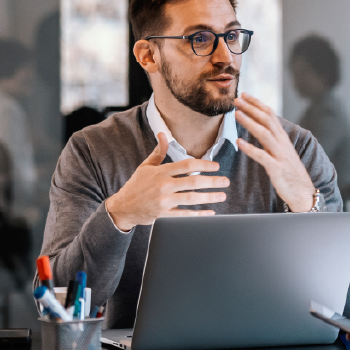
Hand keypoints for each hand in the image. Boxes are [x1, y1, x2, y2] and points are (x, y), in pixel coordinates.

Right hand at [104, 131, 230, 231]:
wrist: (123, 207)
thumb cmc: (136, 185)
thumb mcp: (145, 166)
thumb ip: (158, 152)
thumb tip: (163, 134)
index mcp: (160, 172)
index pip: (187, 165)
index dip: (204, 164)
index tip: (216, 166)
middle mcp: (163, 186)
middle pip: (193, 181)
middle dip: (213, 181)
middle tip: (225, 181)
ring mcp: (164, 201)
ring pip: (192, 199)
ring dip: (210, 197)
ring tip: (222, 195)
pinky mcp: (165, 216)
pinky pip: (186, 215)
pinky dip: (199, 215)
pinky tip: (210, 213)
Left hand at [234, 94, 317, 211]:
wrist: (303, 192)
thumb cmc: (289, 172)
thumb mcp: (281, 151)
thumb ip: (271, 138)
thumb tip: (258, 125)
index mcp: (282, 138)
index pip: (270, 115)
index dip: (257, 104)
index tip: (244, 95)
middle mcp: (282, 143)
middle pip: (267, 120)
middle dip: (252, 108)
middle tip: (237, 99)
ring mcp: (280, 155)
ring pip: (265, 134)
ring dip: (250, 123)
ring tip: (237, 114)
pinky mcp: (277, 169)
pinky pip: (262, 156)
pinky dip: (250, 148)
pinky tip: (239, 142)